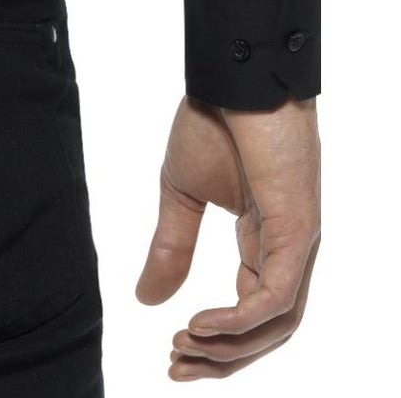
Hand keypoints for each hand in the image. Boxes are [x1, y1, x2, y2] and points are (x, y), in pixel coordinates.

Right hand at [136, 93, 320, 379]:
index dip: (215, 342)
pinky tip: (202, 323)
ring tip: (184, 347)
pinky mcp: (298, 231)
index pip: (251, 312)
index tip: (171, 353)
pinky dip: (241, 320)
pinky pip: (277, 297)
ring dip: (231, 347)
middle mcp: (288, 249)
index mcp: (265, 240)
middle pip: (267, 330)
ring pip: (277, 323)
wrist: (232, 77)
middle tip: (175, 368)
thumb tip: (147, 301)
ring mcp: (298, 243)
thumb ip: (170, 246)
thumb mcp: (181, 193)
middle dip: (222, 358)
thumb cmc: (215, 122)